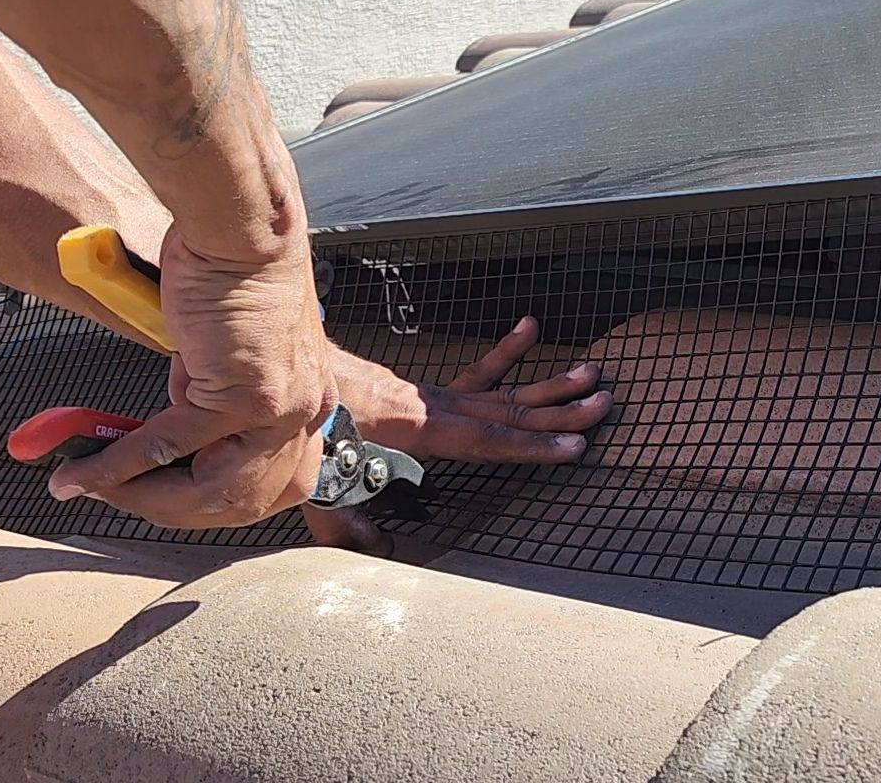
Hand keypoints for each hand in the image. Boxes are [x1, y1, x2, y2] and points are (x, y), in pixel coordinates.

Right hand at [46, 227, 334, 527]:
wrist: (244, 233)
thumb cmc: (236, 279)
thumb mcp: (230, 359)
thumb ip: (211, 404)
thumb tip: (165, 445)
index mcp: (310, 407)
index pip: (264, 486)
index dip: (204, 504)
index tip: (154, 498)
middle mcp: (306, 414)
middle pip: (235, 499)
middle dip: (163, 507)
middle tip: (109, 497)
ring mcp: (278, 411)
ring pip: (202, 485)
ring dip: (135, 493)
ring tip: (87, 485)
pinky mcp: (243, 396)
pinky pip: (169, 444)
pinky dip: (118, 463)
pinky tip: (84, 470)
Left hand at [300, 316, 610, 555]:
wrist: (276, 376)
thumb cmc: (297, 427)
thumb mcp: (313, 481)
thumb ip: (345, 522)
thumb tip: (381, 551)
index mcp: (415, 428)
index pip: (485, 438)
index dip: (531, 444)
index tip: (575, 445)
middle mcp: (432, 406)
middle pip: (507, 409)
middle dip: (558, 410)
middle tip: (603, 403)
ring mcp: (429, 395)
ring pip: (500, 391)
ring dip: (547, 385)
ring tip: (591, 374)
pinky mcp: (420, 391)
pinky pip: (472, 374)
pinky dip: (504, 354)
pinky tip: (529, 328)